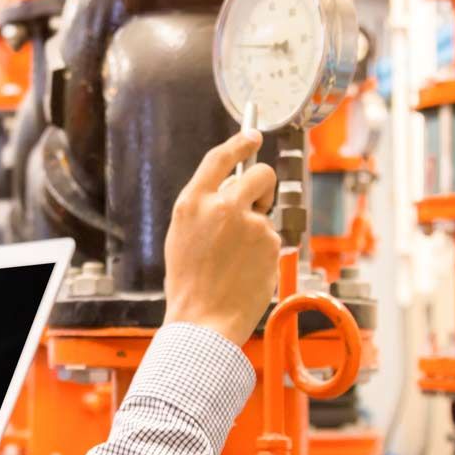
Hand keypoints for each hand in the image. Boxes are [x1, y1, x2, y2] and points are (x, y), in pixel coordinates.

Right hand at [162, 131, 281, 346]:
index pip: (220, 157)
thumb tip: (233, 189)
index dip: (240, 142)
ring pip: (266, 213)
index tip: (253, 135)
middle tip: (255, 203)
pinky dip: (263, 252)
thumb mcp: (183, 234)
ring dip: (257, 228)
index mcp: (192, 202)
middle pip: (260, 174)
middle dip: (263, 184)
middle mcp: (222, 206)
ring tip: (235, 258)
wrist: (203, 319)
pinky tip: (245, 270)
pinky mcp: (270, 243)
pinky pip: (271, 238)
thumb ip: (205, 207)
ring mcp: (250, 224)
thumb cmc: (189, 282)